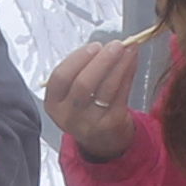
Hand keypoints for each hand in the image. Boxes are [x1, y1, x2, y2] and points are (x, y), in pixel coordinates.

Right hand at [46, 31, 152, 160]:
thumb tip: (106, 46)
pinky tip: (131, 62)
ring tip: (128, 49)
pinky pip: (121, 94)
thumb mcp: (72, 94)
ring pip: (106, 89)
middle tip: (116, 45)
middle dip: (102, 61)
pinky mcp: (112, 124)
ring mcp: (91, 122)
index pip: (60, 78)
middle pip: (84, 84)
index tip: (95, 46)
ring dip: (120, 65)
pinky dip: (128, 74)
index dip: (78, 59)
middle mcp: (69, 116)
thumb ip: (82, 70)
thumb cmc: (86, 108)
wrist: (101, 140)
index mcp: (54, 104)